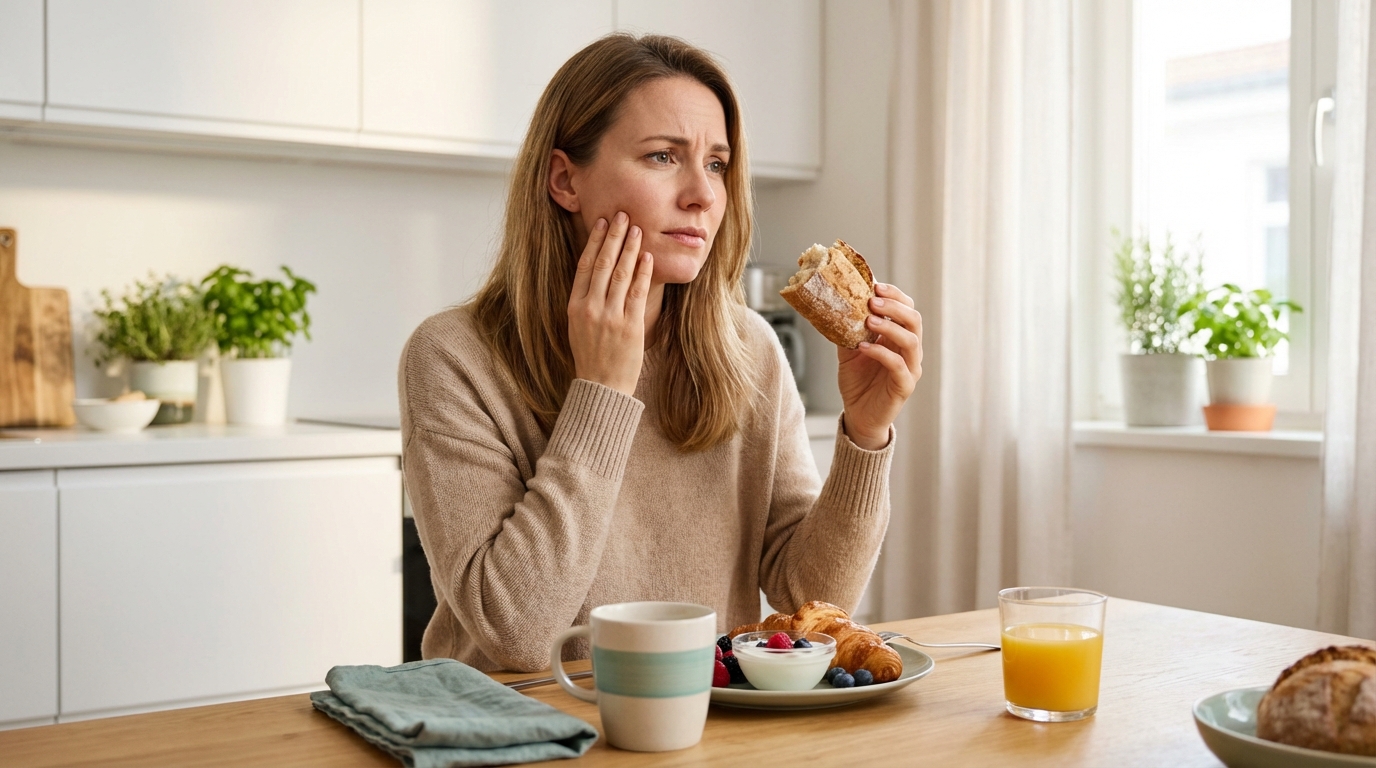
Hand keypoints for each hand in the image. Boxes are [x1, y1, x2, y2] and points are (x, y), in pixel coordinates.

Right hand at [568, 211, 654, 396]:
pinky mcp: (630, 326)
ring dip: (629, 247)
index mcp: (574, 307)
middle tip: (621, 214)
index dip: (594, 242)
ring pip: (620, 273)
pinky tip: (646, 256)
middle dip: (613, 236)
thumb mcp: (578, 326)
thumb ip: (585, 300)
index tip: (601, 223)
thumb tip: (595, 271)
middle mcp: (591, 308)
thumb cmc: (591, 357)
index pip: (585, 266)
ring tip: (636, 228)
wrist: (602, 387)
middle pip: (603, 263)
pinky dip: (642, 272)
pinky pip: (637, 292)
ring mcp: (610, 317)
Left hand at [837, 283, 922, 449]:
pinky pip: (898, 366)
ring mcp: (910, 368)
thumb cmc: (858, 381)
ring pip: (911, 341)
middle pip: (914, 321)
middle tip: (872, 301)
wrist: (858, 415)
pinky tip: (863, 347)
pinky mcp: (904, 386)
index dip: (895, 296)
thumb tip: (834, 302)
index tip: (875, 286)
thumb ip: (847, 329)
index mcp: (899, 337)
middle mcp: (909, 350)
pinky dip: (881, 353)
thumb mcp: (848, 350)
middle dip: (894, 307)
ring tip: (869, 320)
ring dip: (890, 327)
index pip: (907, 309)